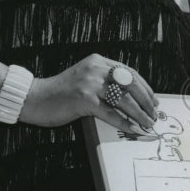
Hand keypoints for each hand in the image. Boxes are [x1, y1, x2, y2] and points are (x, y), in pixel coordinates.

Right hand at [19, 54, 157, 131]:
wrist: (34, 98)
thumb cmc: (60, 92)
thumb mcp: (85, 78)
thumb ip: (104, 81)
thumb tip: (130, 97)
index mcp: (98, 62)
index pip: (130, 72)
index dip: (144, 87)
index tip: (153, 100)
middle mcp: (96, 69)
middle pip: (131, 84)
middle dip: (146, 101)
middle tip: (154, 113)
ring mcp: (90, 84)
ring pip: (123, 99)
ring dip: (139, 114)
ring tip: (147, 123)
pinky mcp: (84, 99)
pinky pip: (110, 113)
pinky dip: (123, 122)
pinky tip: (132, 128)